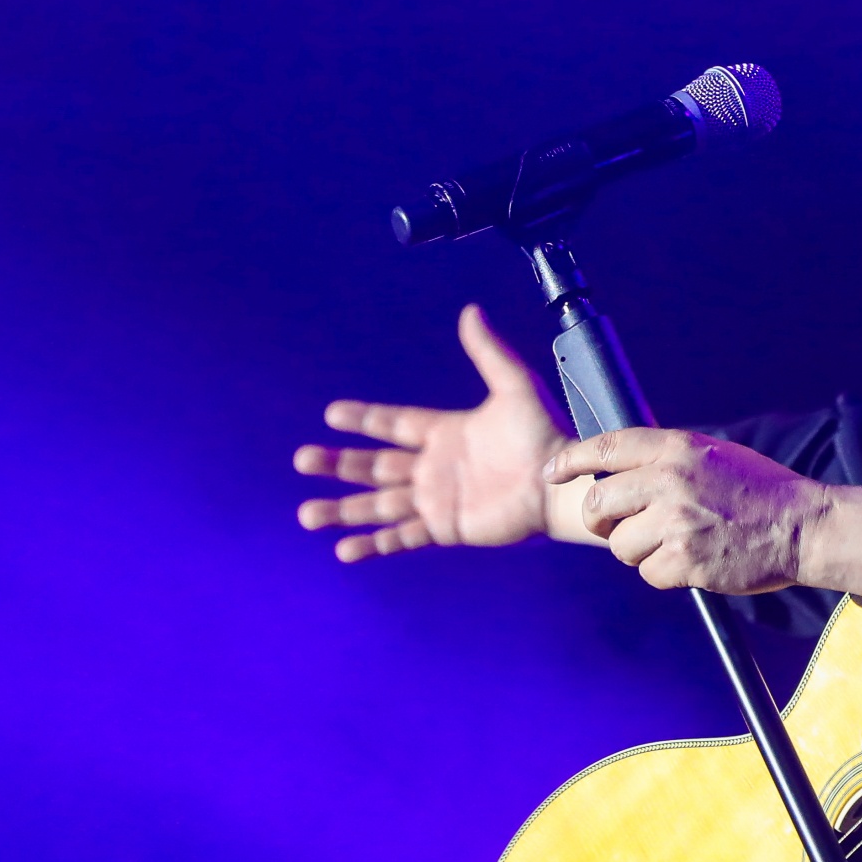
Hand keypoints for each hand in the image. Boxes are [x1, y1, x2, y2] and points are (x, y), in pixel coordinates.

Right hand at [294, 305, 573, 560]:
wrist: (560, 481)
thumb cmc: (543, 434)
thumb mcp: (514, 386)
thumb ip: (488, 352)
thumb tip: (470, 310)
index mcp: (444, 432)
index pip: (393, 424)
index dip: (363, 419)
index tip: (331, 414)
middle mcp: (433, 467)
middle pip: (373, 466)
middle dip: (337, 464)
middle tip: (301, 461)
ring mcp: (436, 499)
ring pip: (378, 505)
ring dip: (343, 510)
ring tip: (307, 515)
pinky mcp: (445, 528)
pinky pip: (402, 538)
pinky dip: (374, 545)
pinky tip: (344, 550)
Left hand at [543, 429, 828, 593]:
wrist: (801, 526)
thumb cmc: (758, 490)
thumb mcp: (712, 454)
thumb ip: (666, 458)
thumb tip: (619, 470)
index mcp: (676, 448)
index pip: (606, 447)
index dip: (571, 460)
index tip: (552, 472)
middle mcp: (670, 480)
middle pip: (598, 503)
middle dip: (602, 520)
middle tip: (619, 526)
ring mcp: (677, 522)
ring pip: (620, 545)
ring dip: (639, 550)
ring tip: (673, 543)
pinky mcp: (685, 561)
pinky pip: (648, 572)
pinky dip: (664, 573)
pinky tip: (691, 561)